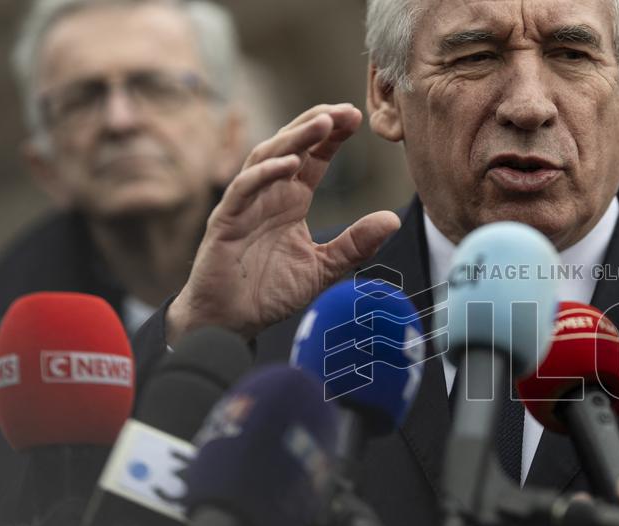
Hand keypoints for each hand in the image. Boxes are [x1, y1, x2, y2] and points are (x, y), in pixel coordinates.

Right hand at [167, 104, 399, 343]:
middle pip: (291, 147)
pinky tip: (290, 164)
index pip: (314, 158)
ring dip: (294, 139)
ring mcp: (246, 205)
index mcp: (291, 201)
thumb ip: (355, 244)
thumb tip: (392, 219)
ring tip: (322, 124)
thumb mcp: (324, 268)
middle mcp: (269, 196)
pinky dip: (265, 173)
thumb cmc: (270, 292)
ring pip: (267, 158)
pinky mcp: (226, 221)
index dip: (332, 136)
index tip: (357, 117)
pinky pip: (244, 189)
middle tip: (345, 110)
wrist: (231, 322)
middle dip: (316, 125)